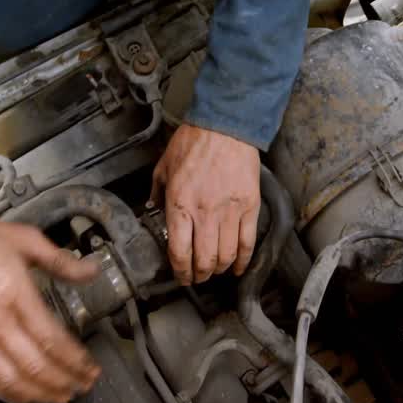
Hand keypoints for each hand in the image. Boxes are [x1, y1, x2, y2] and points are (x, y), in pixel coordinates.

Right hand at [0, 204, 101, 402]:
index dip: (75, 361)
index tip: (89, 368)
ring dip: (38, 394)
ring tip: (58, 397)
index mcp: (14, 292)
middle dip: (63, 382)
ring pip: (9, 379)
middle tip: (81, 387)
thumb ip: (60, 260)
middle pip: (35, 366)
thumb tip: (90, 271)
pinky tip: (21, 396)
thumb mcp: (25, 239)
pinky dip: (4, 392)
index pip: (52, 339)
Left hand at [151, 124, 259, 284]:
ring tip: (215, 270)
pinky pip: (248, 242)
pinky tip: (237, 267)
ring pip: (226, 255)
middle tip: (198, 277)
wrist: (226, 125)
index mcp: (180, 204)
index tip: (181, 276)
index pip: (179, 252)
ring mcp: (230, 211)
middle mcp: (205, 213)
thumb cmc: (194, 142)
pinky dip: (243, 260)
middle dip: (200, 275)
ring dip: (220, 269)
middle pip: (205, 260)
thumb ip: (157, 192)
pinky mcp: (250, 207)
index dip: (180, 271)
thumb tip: (153, 210)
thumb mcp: (164, 166)